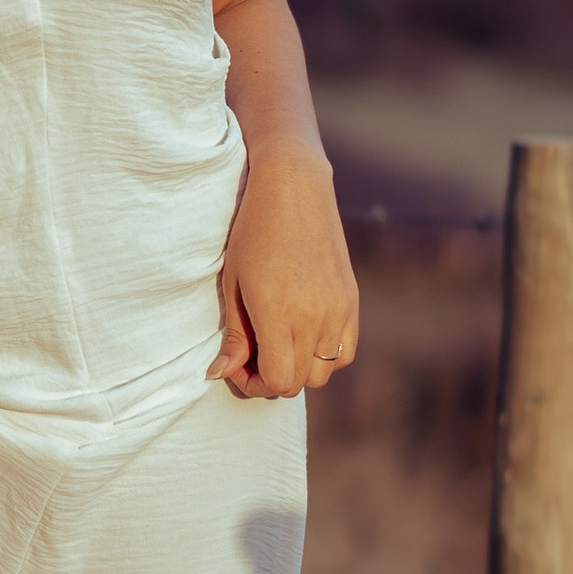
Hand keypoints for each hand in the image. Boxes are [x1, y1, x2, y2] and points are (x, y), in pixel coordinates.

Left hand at [212, 143, 358, 399]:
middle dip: (271, 379)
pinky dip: (325, 355)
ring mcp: (338, 311)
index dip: (253, 384)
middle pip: (299, 383)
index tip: (238, 365)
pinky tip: (304, 334)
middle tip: (253, 356)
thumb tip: (221, 373)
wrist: (295, 189)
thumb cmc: (253, 232)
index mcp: (279, 314)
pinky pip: (345, 352)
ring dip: (299, 368)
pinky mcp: (351, 301)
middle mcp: (315, 318)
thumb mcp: (233, 283)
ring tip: (279, 344)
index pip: (277, 382)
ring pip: (324, 372)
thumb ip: (234, 334)